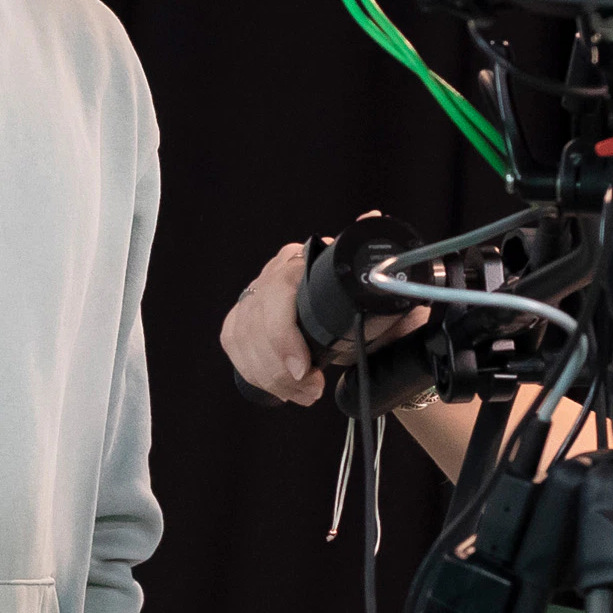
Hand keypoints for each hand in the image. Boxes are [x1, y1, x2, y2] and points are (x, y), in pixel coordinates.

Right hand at [219, 239, 422, 408]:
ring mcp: (254, 295)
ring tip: (303, 393)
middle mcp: (272, 273)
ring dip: (270, 375)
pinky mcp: (241, 318)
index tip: (304, 368)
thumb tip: (373, 218)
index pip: (277, 290)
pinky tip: (279, 386)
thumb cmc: (366, 308)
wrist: (358, 323)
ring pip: (241, 338)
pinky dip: (255, 372)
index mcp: (301, 262)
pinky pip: (234, 345)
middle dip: (279, 366)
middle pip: (254, 323)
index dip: (284, 335)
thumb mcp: (377, 293)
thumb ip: (378, 264)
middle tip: (311, 389)